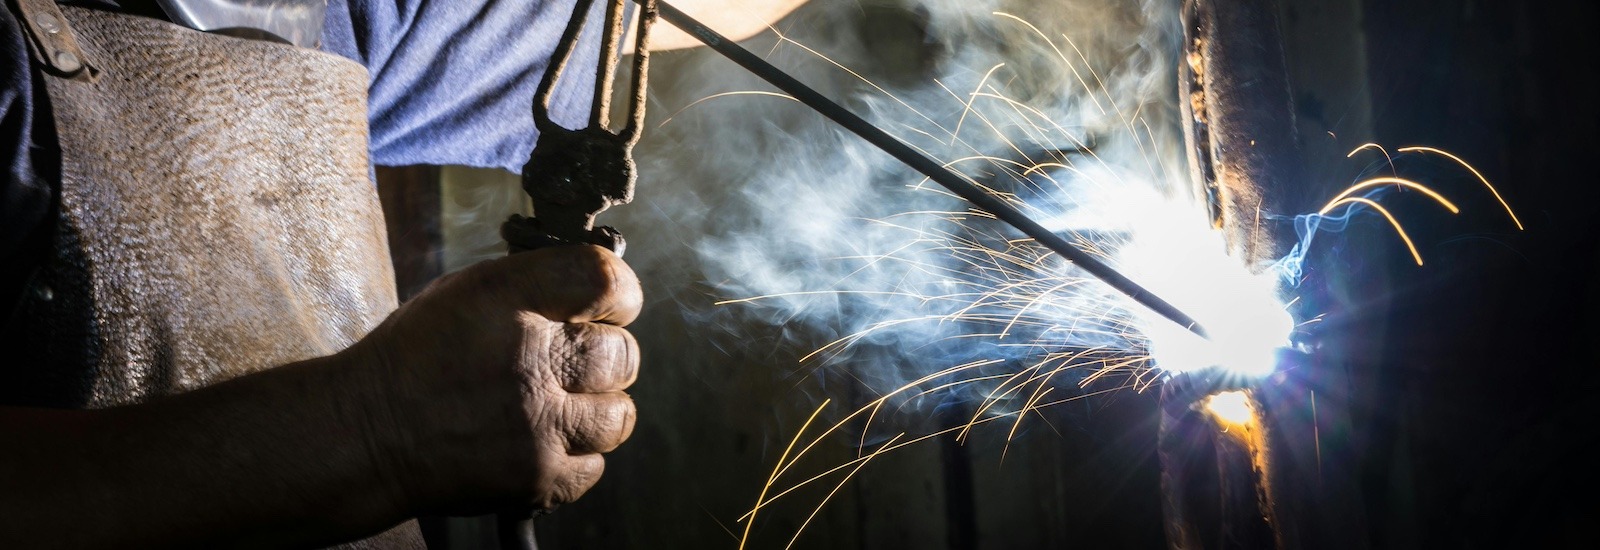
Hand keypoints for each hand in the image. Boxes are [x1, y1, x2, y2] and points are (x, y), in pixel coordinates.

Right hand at [344, 244, 641, 515]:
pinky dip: (575, 456)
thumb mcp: (467, 292)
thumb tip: (598, 292)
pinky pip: (595, 465)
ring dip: (596, 410)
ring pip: (619, 415)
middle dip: (604, 358)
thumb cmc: (418, 356)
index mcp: (507, 299)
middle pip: (623, 353)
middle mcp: (528, 359)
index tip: (607, 308)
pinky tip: (542, 442)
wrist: (365, 434)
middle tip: (570, 367)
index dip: (619, 295)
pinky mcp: (537, 478)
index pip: (606, 281)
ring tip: (559, 407)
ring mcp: (537, 425)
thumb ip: (536, 287)